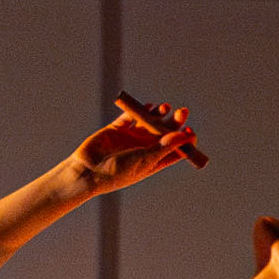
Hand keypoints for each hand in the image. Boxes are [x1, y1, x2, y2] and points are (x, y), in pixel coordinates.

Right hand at [68, 100, 202, 198]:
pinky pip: (130, 115)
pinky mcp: (117, 128)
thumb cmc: (119, 172)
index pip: (175, 149)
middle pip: (165, 131)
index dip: (185, 140)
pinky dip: (139, 109)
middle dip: (175, 121)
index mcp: (154, 160)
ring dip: (159, 113)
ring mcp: (131, 137)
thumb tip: (187, 136)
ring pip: (149, 121)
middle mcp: (144, 148)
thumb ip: (165, 147)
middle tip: (182, 112)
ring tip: (165, 107)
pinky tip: (147, 106)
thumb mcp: (146, 160)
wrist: (88, 171)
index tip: (189, 131)